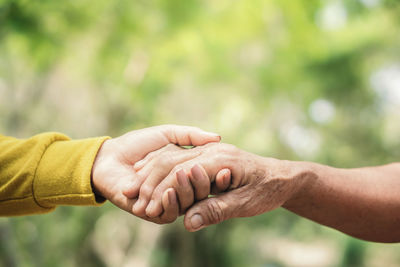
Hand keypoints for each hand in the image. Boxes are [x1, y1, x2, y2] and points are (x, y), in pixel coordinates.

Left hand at [123, 144, 231, 217]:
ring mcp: (166, 202)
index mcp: (183, 171)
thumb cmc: (137, 144)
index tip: (226, 168)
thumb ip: (190, 136)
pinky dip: (170, 203)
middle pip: (197, 192)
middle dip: (202, 184)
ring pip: (185, 203)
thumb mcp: (168, 134)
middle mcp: (178, 189)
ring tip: (184, 179)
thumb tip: (217, 137)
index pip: (204, 176)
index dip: (216, 174)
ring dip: (186, 193)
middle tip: (208, 174)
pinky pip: (167, 213)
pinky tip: (169, 193)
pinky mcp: (154, 213)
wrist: (109, 157)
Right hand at [132, 142, 312, 229]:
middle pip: (172, 162)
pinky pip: (179, 157)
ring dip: (152, 173)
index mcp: (220, 160)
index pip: (182, 173)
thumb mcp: (245, 204)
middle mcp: (212, 151)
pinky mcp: (209, 155)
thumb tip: (187, 224)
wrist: (283, 176)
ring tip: (134, 189)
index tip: (147, 210)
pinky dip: (162, 167)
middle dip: (151, 182)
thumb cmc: (267, 190)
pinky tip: (149, 174)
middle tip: (134, 201)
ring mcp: (210, 151)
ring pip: (173, 157)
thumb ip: (216, 211)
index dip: (163, 192)